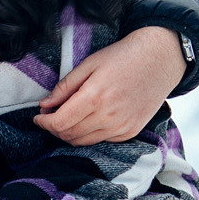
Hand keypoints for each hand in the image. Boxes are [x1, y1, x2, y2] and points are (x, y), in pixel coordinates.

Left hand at [33, 26, 185, 145]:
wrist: (160, 59)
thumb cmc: (123, 57)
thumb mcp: (89, 64)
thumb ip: (65, 86)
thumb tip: (45, 105)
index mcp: (95, 98)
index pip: (59, 123)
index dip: (44, 123)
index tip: (38, 117)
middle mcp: (108, 117)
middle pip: (69, 135)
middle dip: (54, 128)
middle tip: (50, 116)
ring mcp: (121, 128)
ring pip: (83, 142)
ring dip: (69, 134)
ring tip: (67, 118)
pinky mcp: (130, 132)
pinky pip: (101, 140)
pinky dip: (88, 134)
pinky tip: (88, 119)